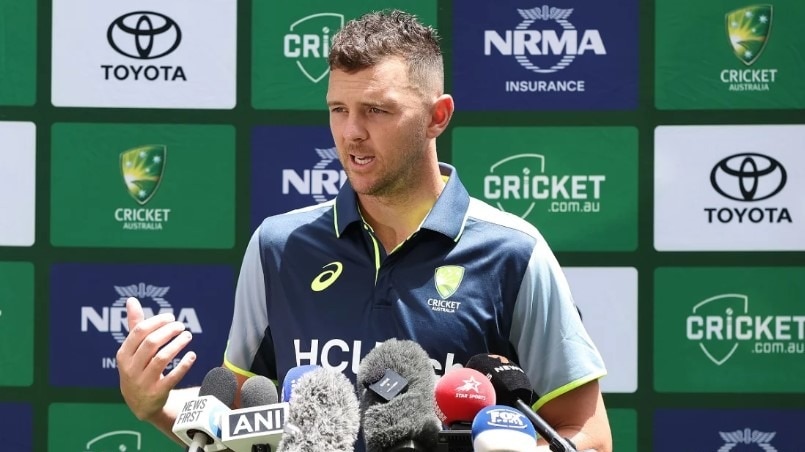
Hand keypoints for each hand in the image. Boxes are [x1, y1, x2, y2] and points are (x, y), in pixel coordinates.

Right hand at [116, 297, 196, 420]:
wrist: (139, 404)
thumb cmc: (137, 368)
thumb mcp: (132, 350)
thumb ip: (135, 325)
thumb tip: (132, 300)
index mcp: (123, 355)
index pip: (139, 332)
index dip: (157, 322)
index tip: (171, 317)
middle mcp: (130, 368)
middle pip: (151, 343)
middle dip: (168, 331)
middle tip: (181, 326)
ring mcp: (143, 382)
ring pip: (162, 359)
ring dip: (177, 344)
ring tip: (187, 335)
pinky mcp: (157, 393)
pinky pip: (173, 377)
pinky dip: (184, 365)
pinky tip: (192, 355)